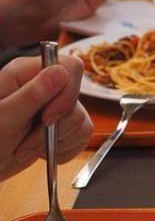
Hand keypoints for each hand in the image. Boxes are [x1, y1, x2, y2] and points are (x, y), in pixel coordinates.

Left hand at [0, 54, 91, 178]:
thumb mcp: (4, 118)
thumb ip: (31, 95)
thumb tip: (60, 73)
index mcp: (26, 73)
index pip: (69, 68)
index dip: (67, 94)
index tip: (47, 118)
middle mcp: (45, 86)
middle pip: (76, 101)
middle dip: (55, 130)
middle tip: (28, 142)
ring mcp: (56, 105)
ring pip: (81, 121)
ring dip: (57, 143)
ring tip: (30, 148)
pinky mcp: (64, 125)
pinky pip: (82, 136)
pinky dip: (64, 150)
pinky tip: (42, 152)